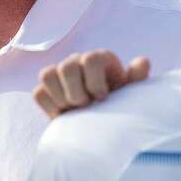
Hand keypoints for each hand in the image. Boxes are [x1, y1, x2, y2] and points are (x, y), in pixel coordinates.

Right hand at [32, 50, 149, 118]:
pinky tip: (65, 115)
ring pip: (47, 75)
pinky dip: (50, 106)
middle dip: (76, 91)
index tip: (102, 98)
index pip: (91, 58)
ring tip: (75, 110)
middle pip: (67, 66)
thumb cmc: (120, 103)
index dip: (95, 80)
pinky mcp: (45, 90)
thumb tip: (142, 62)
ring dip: (61, 97)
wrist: (102, 121)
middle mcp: (76, 61)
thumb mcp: (131, 93)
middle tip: (87, 106)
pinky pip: (38, 93)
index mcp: (98, 59)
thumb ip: (137, 78)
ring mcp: (58, 74)